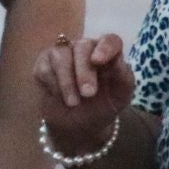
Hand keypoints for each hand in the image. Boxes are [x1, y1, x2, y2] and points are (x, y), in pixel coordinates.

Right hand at [33, 33, 134, 154]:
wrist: (78, 127)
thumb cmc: (102, 108)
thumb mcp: (120, 97)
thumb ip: (124, 78)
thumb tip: (118, 60)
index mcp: (107, 54)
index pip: (110, 41)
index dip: (105, 47)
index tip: (98, 61)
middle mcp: (84, 49)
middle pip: (82, 46)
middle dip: (84, 71)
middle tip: (88, 94)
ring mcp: (62, 54)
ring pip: (60, 55)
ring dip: (67, 81)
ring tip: (73, 103)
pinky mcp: (44, 64)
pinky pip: (45, 68)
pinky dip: (53, 85)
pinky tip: (59, 97)